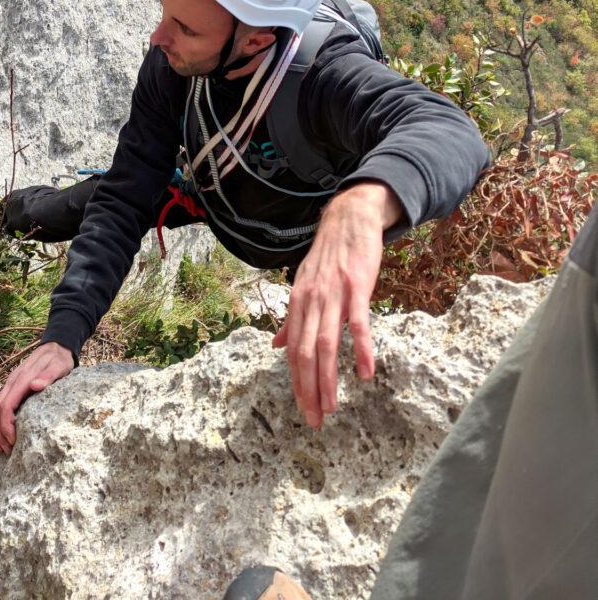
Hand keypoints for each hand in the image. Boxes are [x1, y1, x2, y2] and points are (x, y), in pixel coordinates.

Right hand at [0, 342, 74, 454]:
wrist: (55, 347)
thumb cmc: (59, 359)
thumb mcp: (59, 366)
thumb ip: (48, 376)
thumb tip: (35, 385)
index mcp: (22, 379)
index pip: (7, 405)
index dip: (6, 425)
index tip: (13, 440)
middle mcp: (11, 382)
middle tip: (6, 451)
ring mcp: (9, 385)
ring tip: (0, 449)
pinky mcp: (11, 388)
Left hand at [272, 182, 402, 428]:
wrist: (349, 219)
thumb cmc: (330, 256)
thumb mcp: (305, 285)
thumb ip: (292, 318)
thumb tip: (275, 346)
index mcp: (298, 303)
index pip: (293, 350)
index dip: (297, 382)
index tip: (303, 410)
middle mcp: (310, 300)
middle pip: (305, 352)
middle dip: (307, 389)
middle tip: (314, 421)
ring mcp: (333, 294)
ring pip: (326, 343)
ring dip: (327, 378)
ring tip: (331, 407)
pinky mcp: (357, 287)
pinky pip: (358, 323)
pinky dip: (360, 349)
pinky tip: (365, 373)